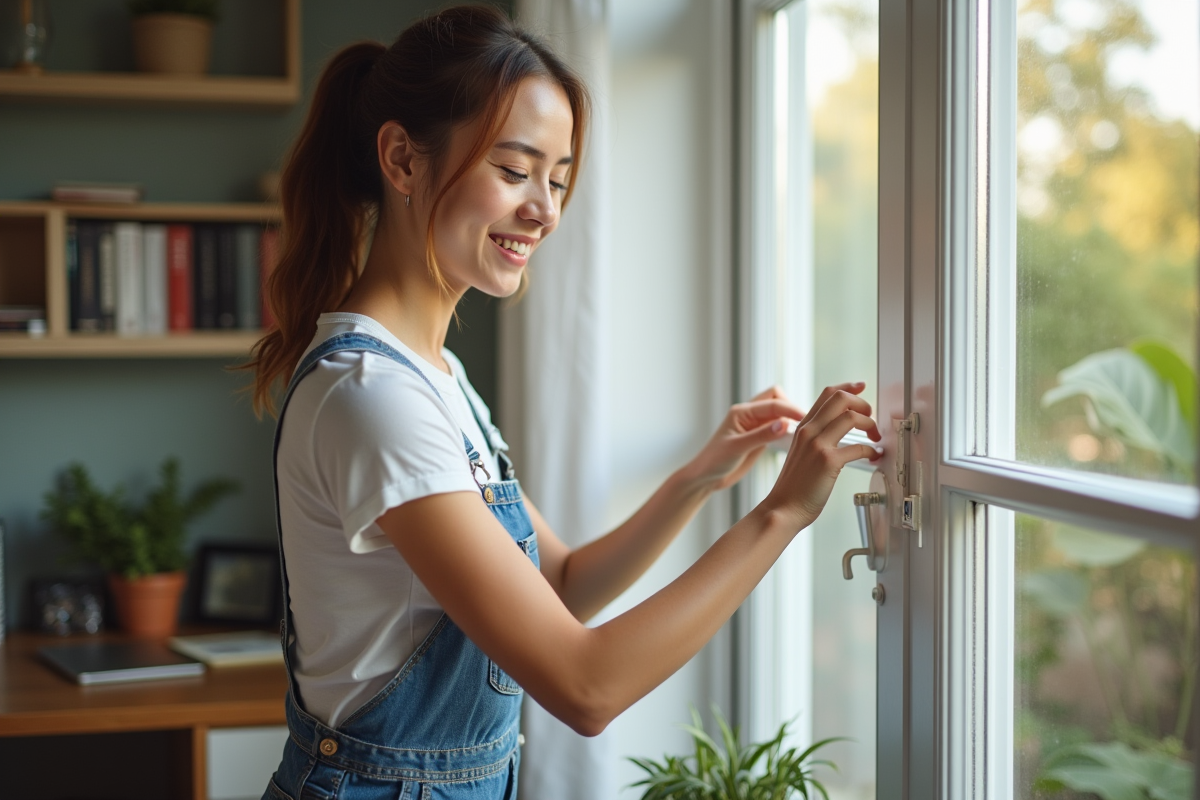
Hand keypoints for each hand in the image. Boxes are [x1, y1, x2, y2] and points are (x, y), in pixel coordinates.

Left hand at [684, 386, 805, 491]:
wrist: (706, 478)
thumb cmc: (715, 461)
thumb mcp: (738, 448)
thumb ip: (762, 435)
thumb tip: (786, 423)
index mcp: (742, 411)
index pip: (773, 403)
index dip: (791, 409)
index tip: (806, 418)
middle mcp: (750, 414)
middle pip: (777, 399)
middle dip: (791, 407)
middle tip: (806, 423)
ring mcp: (755, 425)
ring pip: (779, 413)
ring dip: (790, 418)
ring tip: (805, 431)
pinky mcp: (760, 437)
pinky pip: (778, 427)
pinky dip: (788, 429)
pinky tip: (796, 439)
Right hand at [763, 382, 881, 532]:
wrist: (782, 508)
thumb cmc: (794, 487)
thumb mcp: (801, 453)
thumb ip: (815, 439)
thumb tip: (839, 432)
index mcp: (802, 428)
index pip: (826, 395)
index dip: (847, 388)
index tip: (860, 387)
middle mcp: (809, 431)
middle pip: (840, 399)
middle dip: (862, 403)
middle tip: (870, 417)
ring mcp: (817, 445)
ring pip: (851, 417)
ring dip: (870, 425)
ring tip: (875, 437)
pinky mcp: (828, 461)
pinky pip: (859, 447)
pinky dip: (872, 451)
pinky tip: (874, 456)